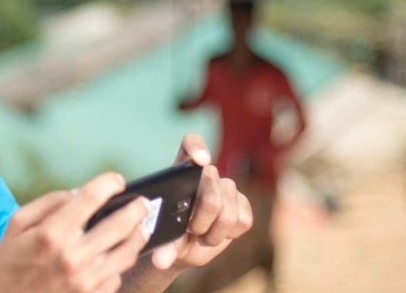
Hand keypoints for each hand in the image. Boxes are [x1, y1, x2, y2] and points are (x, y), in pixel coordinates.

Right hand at [0, 172, 152, 292]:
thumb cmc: (10, 259)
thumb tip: (81, 192)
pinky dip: (120, 263)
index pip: (90, 198)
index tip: (117, 180)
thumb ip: (50, 202)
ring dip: (138, 236)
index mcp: (51, 233)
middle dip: (137, 208)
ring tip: (140, 227)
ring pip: (127, 253)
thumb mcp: (18, 222)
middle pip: (119, 225)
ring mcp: (84, 282)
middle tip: (143, 202)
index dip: (109, 183)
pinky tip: (116, 255)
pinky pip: (117, 277)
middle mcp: (72, 257)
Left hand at [149, 134, 252, 270]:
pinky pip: (243, 219)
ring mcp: (226, 187)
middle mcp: (206, 173)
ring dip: (213, 231)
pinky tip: (216, 234)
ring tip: (201, 235)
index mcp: (181, 169)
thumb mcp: (162, 238)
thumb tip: (162, 261)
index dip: (197, 147)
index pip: (191, 143)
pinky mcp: (242, 204)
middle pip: (211, 185)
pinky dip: (229, 234)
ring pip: (227, 208)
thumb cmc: (168, 233)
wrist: (183, 247)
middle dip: (200, 217)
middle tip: (190, 229)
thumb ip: (163, 246)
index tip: (201, 160)